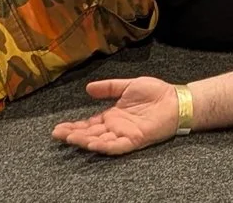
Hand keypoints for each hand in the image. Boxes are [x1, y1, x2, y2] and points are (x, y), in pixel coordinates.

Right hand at [51, 77, 180, 156]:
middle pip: (90, 134)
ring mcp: (125, 134)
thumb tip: (88, 88)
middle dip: (73, 135)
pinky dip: (105, 146)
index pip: (89, 124)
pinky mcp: (135, 139)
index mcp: (112, 116)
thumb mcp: (127, 86)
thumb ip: (109, 88)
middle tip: (57, 134)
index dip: (74, 126)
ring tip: (70, 138)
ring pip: (101, 141)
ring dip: (85, 141)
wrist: (175, 99)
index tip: (58, 127)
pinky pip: (118, 146)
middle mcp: (116, 128)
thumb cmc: (155, 93)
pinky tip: (93, 144)